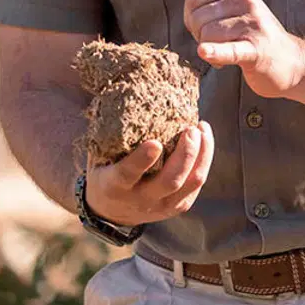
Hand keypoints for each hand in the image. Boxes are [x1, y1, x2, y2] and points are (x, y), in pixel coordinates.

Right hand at [85, 121, 213, 226]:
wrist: (110, 211)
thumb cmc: (106, 170)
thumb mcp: (100, 156)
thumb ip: (112, 135)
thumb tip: (126, 92)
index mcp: (114, 186)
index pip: (129, 174)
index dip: (142, 160)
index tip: (155, 142)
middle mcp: (139, 199)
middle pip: (170, 180)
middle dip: (185, 154)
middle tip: (190, 129)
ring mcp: (162, 206)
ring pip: (190, 182)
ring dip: (201, 154)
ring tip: (201, 128)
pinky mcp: (178, 206)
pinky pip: (196, 183)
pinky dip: (205, 159)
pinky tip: (205, 137)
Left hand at [185, 0, 304, 98]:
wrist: (290, 60)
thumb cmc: (256, 31)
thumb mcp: (237, 3)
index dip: (193, 18)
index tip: (211, 28)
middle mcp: (247, 1)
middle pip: (198, 18)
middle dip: (201, 36)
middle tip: (221, 43)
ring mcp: (254, 24)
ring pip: (207, 36)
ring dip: (211, 53)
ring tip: (229, 53)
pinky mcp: (256, 49)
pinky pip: (230, 49)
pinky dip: (216, 52)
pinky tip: (205, 52)